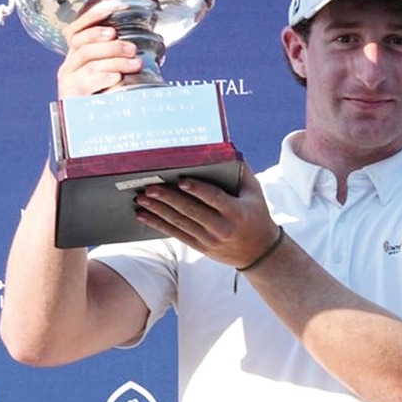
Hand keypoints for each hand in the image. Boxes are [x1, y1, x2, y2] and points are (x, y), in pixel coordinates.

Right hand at [56, 0, 143, 98]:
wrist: (88, 131)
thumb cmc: (103, 99)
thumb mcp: (107, 76)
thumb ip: (115, 61)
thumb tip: (142, 50)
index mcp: (76, 57)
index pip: (76, 31)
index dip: (91, 18)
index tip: (112, 10)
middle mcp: (68, 66)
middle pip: (84, 45)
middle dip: (111, 44)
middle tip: (132, 48)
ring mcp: (67, 81)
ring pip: (89, 62)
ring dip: (114, 59)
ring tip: (134, 62)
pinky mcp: (71, 97)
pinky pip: (85, 83)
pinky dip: (102, 77)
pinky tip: (115, 77)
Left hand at [133, 164, 280, 268]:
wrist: (259, 252)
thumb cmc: (257, 214)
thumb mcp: (255, 193)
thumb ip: (242, 171)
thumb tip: (226, 149)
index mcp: (237, 212)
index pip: (214, 198)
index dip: (197, 189)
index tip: (181, 180)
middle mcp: (222, 227)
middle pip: (191, 211)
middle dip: (168, 198)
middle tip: (149, 187)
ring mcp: (210, 239)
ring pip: (180, 223)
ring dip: (158, 211)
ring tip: (141, 199)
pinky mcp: (200, 246)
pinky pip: (177, 234)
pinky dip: (158, 225)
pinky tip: (144, 216)